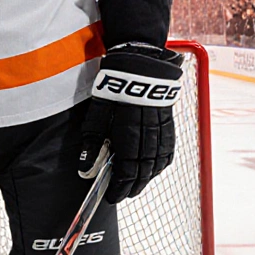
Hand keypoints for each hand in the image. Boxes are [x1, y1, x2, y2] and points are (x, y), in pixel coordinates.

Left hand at [78, 44, 182, 203]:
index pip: (127, 166)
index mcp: (127, 128)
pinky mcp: (168, 118)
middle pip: (144, 167)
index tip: (113, 195)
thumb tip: (85, 167)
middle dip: (134, 185)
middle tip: (124, 195)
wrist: (139, 58)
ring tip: (138, 186)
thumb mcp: (97, 110)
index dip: (120, 185)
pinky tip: (156, 168)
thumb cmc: (113, 83)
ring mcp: (161, 124)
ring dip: (148, 176)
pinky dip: (162, 161)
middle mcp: (147, 130)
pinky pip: (169, 146)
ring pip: (158, 159)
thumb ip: (92, 139)